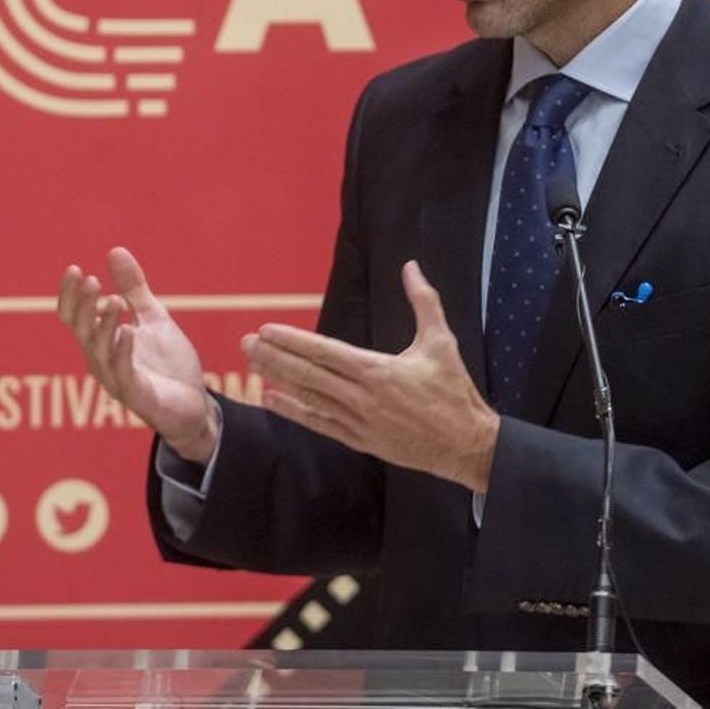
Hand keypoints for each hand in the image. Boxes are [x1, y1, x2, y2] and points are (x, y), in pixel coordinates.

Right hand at [57, 247, 219, 461]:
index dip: (70, 295)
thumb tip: (114, 250)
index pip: (75, 317)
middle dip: (84, 306)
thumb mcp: (152, 317)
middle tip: (91, 280)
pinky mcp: (137, 395)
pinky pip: (123, 373)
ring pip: (100, 351)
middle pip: (82, 331)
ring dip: (105, 324)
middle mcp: (102, 361)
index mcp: (101, 342)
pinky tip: (129, 331)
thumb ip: (134, 288)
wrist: (194, 404)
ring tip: (114, 300)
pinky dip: (123, 351)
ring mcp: (117, 379)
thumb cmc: (167, 364)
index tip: (74, 269)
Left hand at [243, 260, 500, 491]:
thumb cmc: (454, 391)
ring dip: (278, 379)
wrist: (465, 444)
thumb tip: (410, 266)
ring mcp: (357, 422)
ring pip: (308, 398)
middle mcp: (361, 397)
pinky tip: (271, 399)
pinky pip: (319, 424)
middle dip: (273, 357)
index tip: (266, 329)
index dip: (292, 341)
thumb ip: (423, 301)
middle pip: (307, 374)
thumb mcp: (440, 341)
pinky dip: (293, 411)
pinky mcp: (360, 441)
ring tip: (251, 364)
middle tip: (244, 342)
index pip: (324, 352)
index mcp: (377, 370)